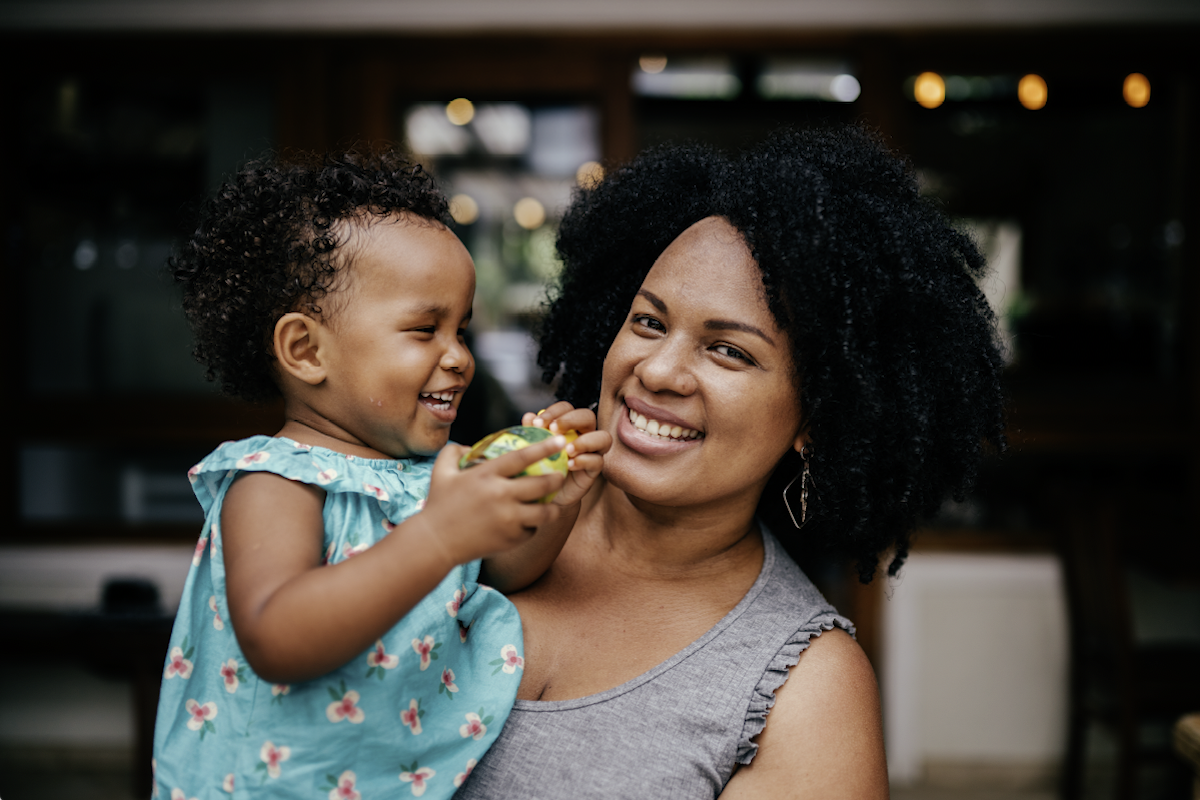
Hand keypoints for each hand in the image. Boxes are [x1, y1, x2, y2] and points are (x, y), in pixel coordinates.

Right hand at [413, 435, 567, 568]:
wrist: (436, 543)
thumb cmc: (439, 505)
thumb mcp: (441, 472)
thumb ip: (453, 452)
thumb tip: (470, 447)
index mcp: (486, 475)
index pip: (522, 457)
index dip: (544, 447)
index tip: (560, 441)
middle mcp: (501, 495)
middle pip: (542, 484)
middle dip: (556, 478)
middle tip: (560, 476)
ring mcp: (508, 519)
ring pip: (545, 512)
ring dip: (551, 507)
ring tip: (551, 505)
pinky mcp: (511, 538)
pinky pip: (531, 530)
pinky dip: (532, 526)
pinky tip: (527, 523)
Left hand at [522, 401, 611, 508]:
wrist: (545, 495)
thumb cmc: (539, 468)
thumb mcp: (533, 450)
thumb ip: (532, 433)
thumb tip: (528, 416)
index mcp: (567, 425)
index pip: (566, 408)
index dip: (554, 411)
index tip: (537, 423)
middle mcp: (583, 434)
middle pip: (588, 416)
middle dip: (570, 420)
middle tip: (552, 430)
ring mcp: (592, 452)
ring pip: (603, 437)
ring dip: (585, 441)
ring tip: (567, 450)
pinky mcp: (594, 470)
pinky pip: (598, 461)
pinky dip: (584, 461)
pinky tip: (569, 466)